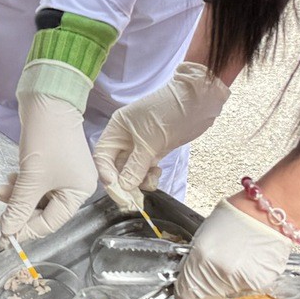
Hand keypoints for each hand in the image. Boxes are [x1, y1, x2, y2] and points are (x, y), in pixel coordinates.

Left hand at [0, 89, 94, 241]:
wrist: (47, 100)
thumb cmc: (47, 139)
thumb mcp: (31, 178)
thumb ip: (19, 208)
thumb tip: (8, 231)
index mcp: (79, 192)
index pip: (51, 223)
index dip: (27, 230)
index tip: (5, 234)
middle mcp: (75, 185)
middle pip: (44, 210)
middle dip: (20, 211)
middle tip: (1, 214)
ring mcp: (63, 173)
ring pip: (36, 196)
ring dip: (18, 196)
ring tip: (1, 191)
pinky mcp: (51, 162)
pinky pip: (35, 182)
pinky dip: (21, 184)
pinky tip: (9, 180)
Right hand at [93, 61, 230, 211]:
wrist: (197, 100)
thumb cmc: (167, 112)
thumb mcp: (149, 140)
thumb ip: (135, 165)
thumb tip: (124, 188)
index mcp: (116, 129)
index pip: (102, 156)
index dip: (106, 174)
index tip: (117, 189)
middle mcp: (125, 138)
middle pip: (115, 166)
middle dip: (123, 182)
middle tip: (132, 198)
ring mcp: (141, 146)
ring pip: (131, 171)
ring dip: (138, 181)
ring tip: (150, 181)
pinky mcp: (155, 151)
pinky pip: (145, 170)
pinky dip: (149, 177)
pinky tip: (157, 173)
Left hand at [177, 198, 294, 298]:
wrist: (267, 213)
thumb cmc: (236, 216)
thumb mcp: (204, 233)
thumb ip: (194, 258)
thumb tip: (188, 273)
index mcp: (202, 256)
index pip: (186, 290)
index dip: (185, 288)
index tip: (187, 287)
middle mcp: (221, 272)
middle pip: (204, 294)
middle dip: (205, 285)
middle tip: (213, 268)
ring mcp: (241, 280)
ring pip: (225, 293)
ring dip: (224, 283)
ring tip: (232, 262)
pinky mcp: (259, 283)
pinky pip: (243, 289)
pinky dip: (242, 280)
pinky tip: (246, 263)